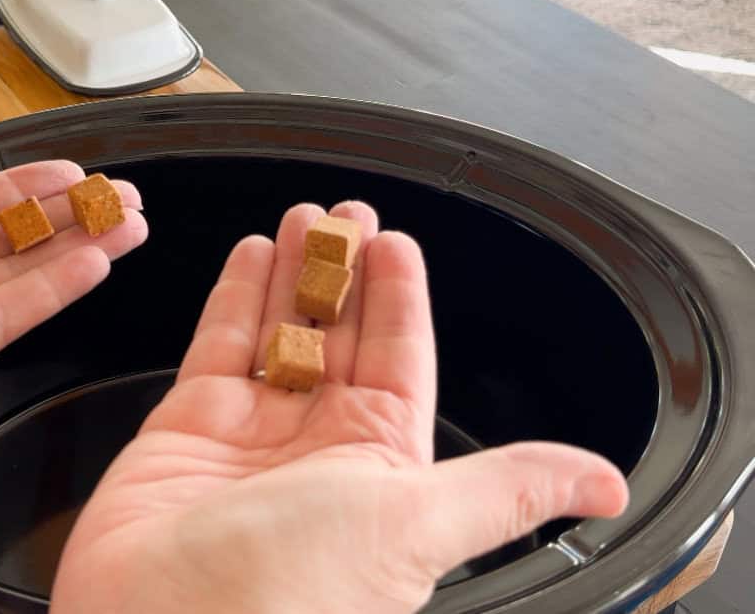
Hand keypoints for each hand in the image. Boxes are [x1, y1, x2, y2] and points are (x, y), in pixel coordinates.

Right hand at [52, 203, 626, 613]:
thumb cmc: (293, 591)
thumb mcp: (418, 523)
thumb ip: (506, 487)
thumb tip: (603, 484)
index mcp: (379, 466)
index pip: (399, 361)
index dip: (400, 300)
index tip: (395, 245)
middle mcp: (317, 447)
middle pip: (338, 337)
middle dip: (344, 273)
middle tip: (345, 215)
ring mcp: (251, 434)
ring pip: (279, 333)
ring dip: (292, 275)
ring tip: (302, 220)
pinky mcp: (189, 427)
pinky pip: (218, 347)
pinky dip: (233, 299)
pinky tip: (249, 258)